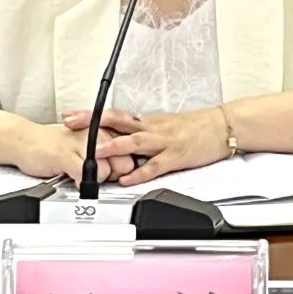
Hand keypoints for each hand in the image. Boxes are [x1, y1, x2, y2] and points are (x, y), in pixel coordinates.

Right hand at [16, 122, 135, 186]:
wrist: (24, 139)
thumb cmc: (56, 144)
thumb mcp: (87, 144)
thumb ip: (107, 152)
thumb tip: (125, 167)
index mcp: (103, 129)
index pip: (130, 152)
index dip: (122, 167)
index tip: (110, 169)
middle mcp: (96, 133)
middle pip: (124, 164)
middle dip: (112, 176)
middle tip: (94, 174)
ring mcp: (81, 143)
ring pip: (107, 171)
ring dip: (95, 180)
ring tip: (80, 174)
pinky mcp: (66, 155)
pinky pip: (85, 176)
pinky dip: (80, 183)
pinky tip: (72, 177)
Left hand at [61, 107, 229, 186]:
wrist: (222, 126)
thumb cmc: (195, 126)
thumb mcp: (164, 124)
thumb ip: (142, 131)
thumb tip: (122, 136)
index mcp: (148, 120)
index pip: (115, 115)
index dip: (91, 114)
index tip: (71, 114)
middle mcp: (151, 128)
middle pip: (117, 121)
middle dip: (92, 122)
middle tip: (71, 123)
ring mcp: (163, 142)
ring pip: (133, 142)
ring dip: (113, 146)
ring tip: (94, 152)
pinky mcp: (175, 156)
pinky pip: (154, 166)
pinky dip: (139, 174)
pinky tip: (126, 179)